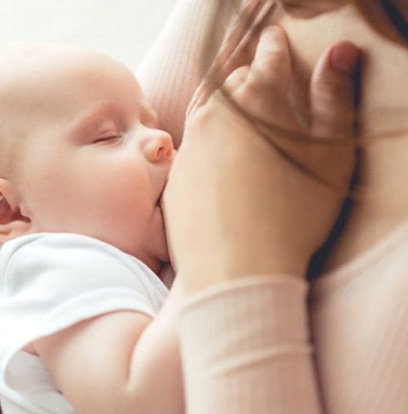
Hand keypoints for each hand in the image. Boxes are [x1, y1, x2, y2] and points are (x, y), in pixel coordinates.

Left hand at [163, 25, 360, 289]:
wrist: (235, 269)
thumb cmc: (293, 217)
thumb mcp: (332, 156)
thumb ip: (335, 99)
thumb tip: (340, 52)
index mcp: (258, 100)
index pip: (270, 56)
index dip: (278, 47)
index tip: (278, 41)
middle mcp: (215, 113)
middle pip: (234, 80)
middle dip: (251, 74)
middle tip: (262, 75)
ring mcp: (190, 144)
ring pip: (207, 107)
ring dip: (223, 100)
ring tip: (238, 105)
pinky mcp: (175, 173)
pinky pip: (191, 143)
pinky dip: (206, 137)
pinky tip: (217, 151)